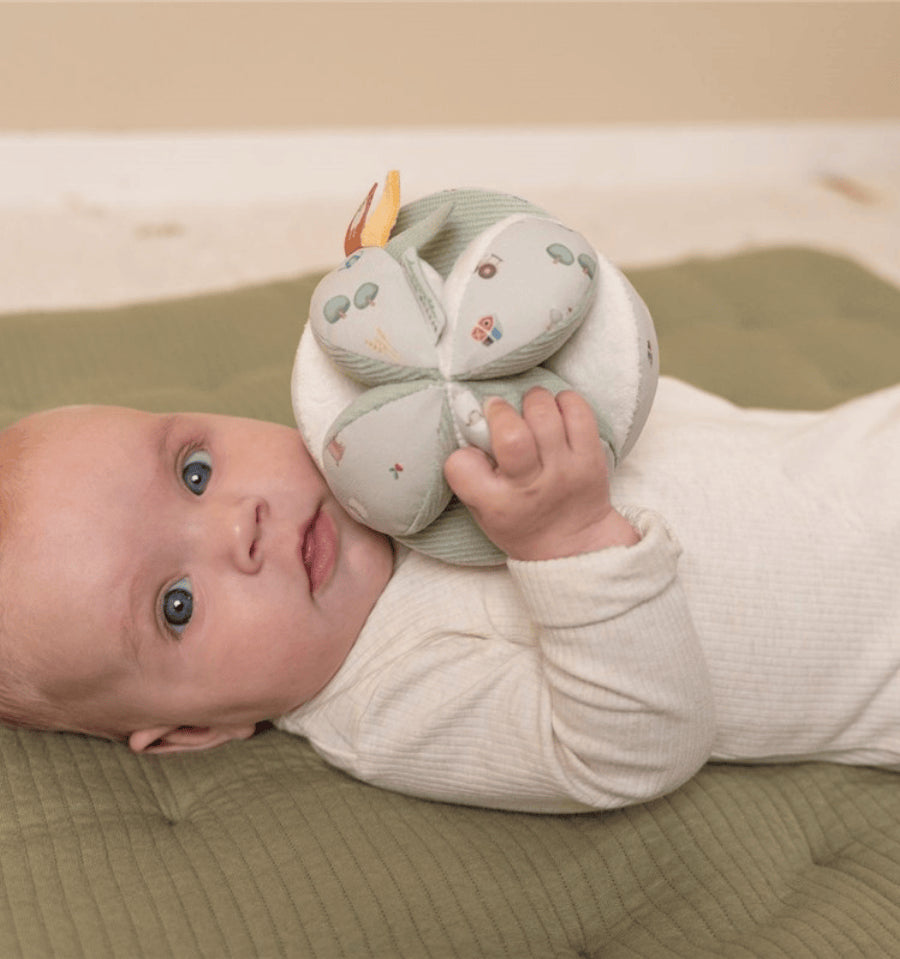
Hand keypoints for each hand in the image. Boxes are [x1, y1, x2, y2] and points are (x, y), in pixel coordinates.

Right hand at [444, 388, 639, 560]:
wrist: (574, 544)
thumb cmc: (520, 520)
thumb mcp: (483, 511)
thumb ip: (470, 474)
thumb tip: (472, 425)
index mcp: (497, 505)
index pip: (462, 465)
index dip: (463, 451)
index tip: (473, 448)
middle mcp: (531, 487)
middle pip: (511, 434)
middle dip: (500, 411)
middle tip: (500, 412)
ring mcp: (565, 470)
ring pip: (545, 414)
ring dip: (532, 400)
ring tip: (530, 410)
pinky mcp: (591, 458)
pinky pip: (578, 412)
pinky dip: (564, 401)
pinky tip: (556, 413)